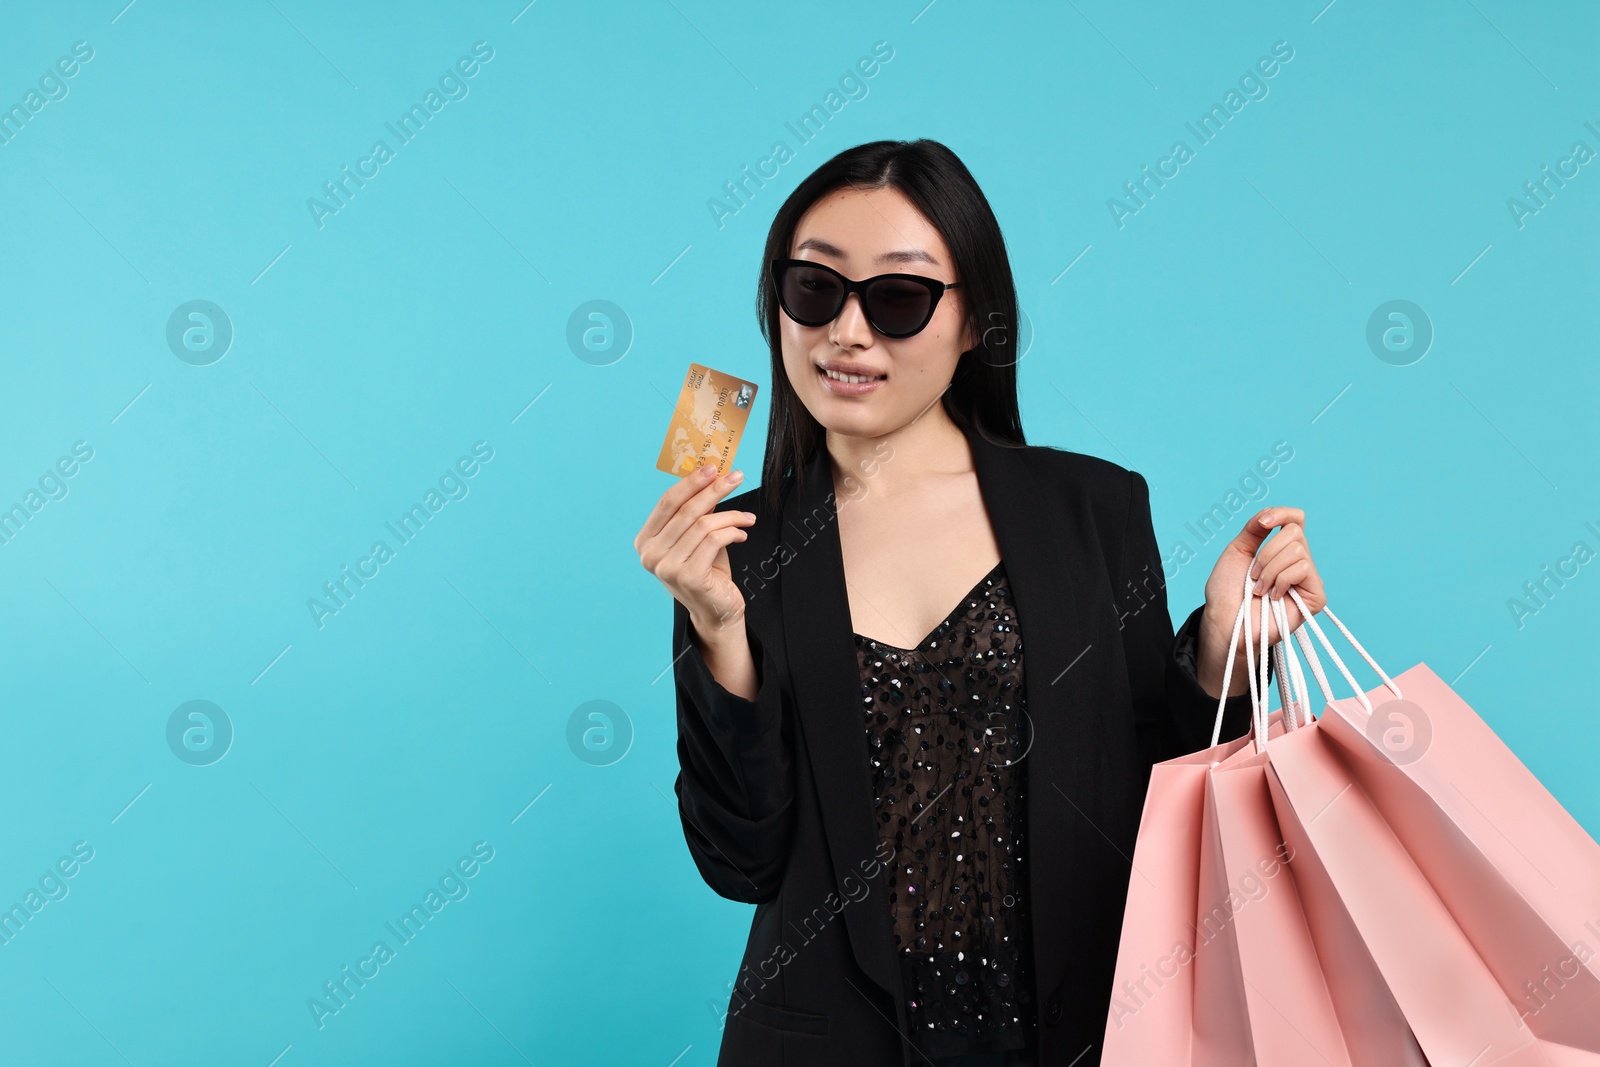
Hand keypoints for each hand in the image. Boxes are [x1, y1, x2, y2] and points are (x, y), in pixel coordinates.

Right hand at [634, 463, 757, 634]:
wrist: (716, 611)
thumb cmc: (706, 571)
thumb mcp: (696, 538)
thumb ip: (696, 512)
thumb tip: (711, 476)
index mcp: (645, 541)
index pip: (667, 502)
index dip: (690, 482)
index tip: (713, 467)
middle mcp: (650, 554)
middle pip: (686, 510)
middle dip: (714, 490)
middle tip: (736, 477)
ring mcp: (667, 567)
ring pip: (703, 524)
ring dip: (731, 515)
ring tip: (748, 518)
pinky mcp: (688, 576)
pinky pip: (715, 540)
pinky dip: (733, 532)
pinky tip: (742, 534)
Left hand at [1201, 506, 1326, 661]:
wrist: (1225, 621)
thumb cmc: (1228, 591)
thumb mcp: (1237, 551)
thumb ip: (1254, 529)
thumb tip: (1269, 513)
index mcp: (1280, 549)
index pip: (1296, 519)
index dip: (1282, 514)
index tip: (1262, 524)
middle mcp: (1298, 561)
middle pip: (1294, 532)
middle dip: (1266, 553)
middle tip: (1253, 576)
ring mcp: (1308, 579)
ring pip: (1297, 550)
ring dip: (1269, 570)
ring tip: (1260, 589)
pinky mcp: (1316, 596)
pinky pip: (1302, 569)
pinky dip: (1280, 580)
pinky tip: (1273, 597)